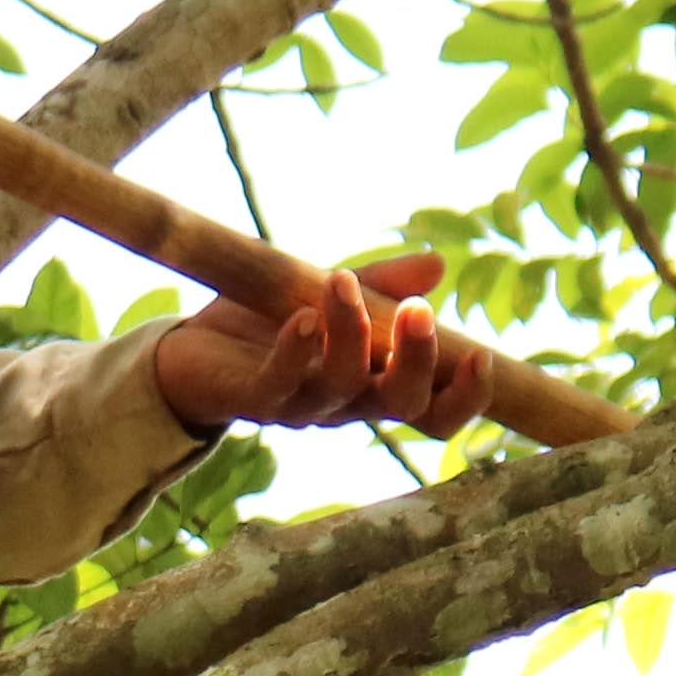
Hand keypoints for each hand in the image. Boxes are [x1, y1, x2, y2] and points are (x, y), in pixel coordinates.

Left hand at [151, 251, 469, 434]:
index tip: (484, 358)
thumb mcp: (334, 295)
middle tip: (419, 311)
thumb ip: (385, 284)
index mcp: (375, 385)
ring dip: (350, 334)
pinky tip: (301, 319)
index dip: (465, 397)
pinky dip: (292, 352)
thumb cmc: (273, 323)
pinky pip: (277, 387)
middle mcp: (346, 404)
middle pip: (400, 405)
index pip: (433, 410)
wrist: (191, 349)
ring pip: (341, 386)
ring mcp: (300, 406)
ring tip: (344, 281)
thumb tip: (438, 265)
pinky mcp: (250, 399)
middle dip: (417, 360)